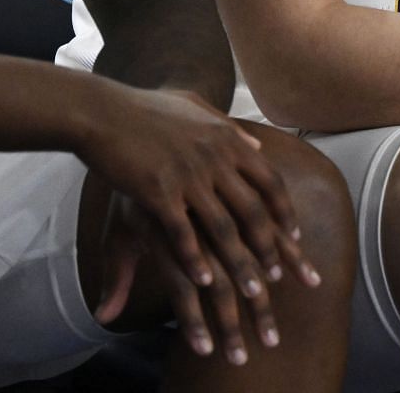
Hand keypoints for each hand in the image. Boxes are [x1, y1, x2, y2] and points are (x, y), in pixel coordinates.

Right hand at [78, 89, 322, 363]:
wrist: (104, 110)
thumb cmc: (148, 109)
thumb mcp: (199, 111)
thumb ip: (230, 131)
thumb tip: (257, 146)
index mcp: (228, 141)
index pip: (269, 182)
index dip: (284, 212)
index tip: (295, 238)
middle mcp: (216, 158)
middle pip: (253, 210)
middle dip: (270, 246)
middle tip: (280, 276)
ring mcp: (189, 175)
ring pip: (224, 227)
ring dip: (240, 261)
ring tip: (253, 291)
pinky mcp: (157, 191)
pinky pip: (182, 232)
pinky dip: (196, 258)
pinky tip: (204, 281)